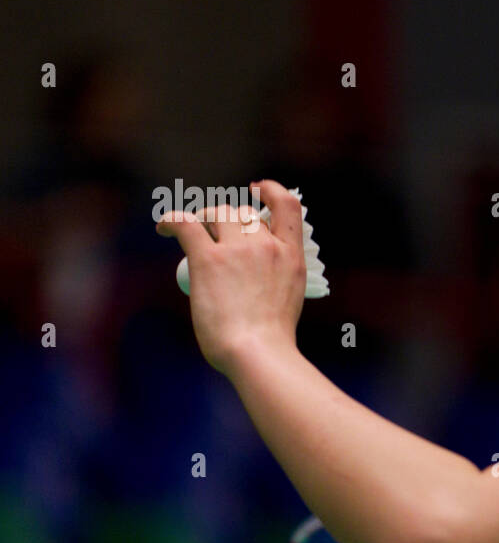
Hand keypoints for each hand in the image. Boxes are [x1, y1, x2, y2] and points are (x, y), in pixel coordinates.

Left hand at [157, 179, 305, 376]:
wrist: (258, 352)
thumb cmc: (271, 340)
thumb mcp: (289, 300)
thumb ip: (277, 280)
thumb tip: (258, 282)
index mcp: (291, 257)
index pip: (288, 205)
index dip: (270, 190)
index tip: (256, 190)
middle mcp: (267, 246)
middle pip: (244, 213)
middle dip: (228, 218)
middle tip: (213, 233)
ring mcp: (238, 250)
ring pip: (216, 214)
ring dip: (203, 218)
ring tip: (193, 233)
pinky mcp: (209, 259)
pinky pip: (185, 224)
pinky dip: (171, 220)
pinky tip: (163, 227)